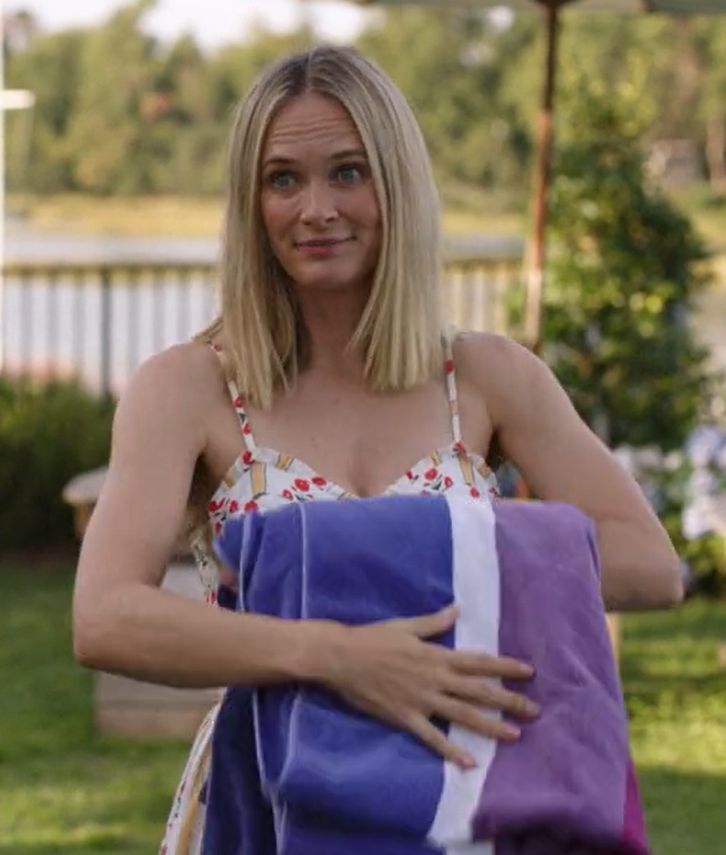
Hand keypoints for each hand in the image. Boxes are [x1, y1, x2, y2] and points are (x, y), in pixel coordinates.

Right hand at [320, 605, 538, 768]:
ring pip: (463, 715)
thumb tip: (457, 610)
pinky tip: (470, 762)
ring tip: (515, 735)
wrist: (342, 657)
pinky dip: (451, 751)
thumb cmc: (373, 638)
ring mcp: (421, 700)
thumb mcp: (406, 625)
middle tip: (535, 709)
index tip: (529, 671)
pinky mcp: (405, 717)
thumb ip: (434, 622)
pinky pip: (432, 737)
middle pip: (478, 690)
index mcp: (436, 655)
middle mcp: (434, 678)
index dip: (505, 666)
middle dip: (509, 700)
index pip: (478, 662)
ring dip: (491, 725)